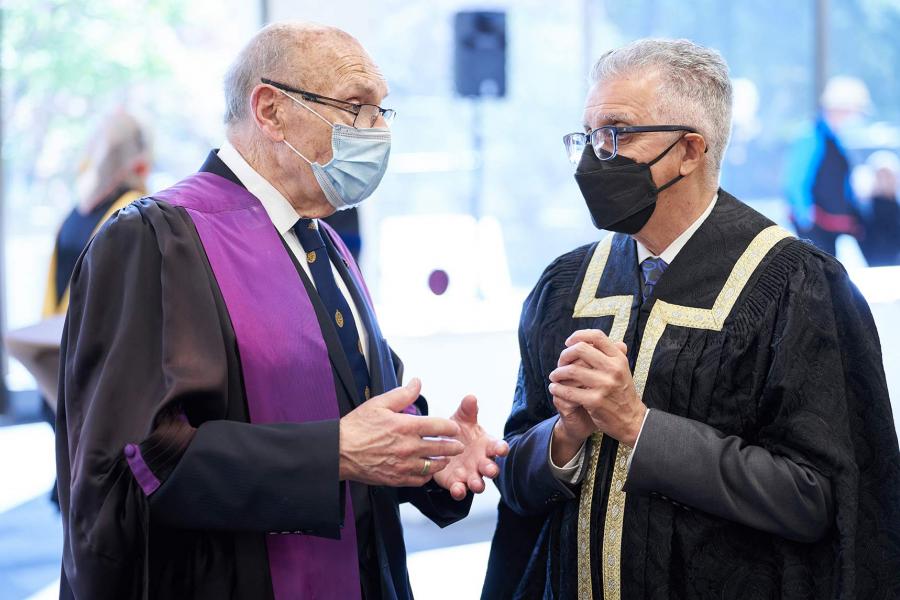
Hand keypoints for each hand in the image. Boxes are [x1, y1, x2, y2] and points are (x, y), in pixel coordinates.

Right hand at [339, 378, 463, 486]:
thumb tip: (417, 382)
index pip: (439, 426)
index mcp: (406, 426)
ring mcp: (404, 465)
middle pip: (441, 448)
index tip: (454, 428)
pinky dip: (427, 476)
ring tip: (446, 458)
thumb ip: (402, 394)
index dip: (451, 428)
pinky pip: (419, 480)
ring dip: (442, 462)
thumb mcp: (379, 404)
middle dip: (453, 446)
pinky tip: (427, 471)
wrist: (339, 452)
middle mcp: (408, 447)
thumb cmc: (356, 427)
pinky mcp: (396, 479)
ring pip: (433, 466)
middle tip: (459, 446)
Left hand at [433, 395, 509, 500]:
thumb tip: (471, 397)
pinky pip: (460, 490)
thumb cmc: (458, 431)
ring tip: (475, 484)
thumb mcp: (462, 418)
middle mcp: (481, 462)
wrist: (440, 445)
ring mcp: (470, 474)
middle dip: (491, 469)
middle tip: (490, 470)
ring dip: (478, 484)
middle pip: (491, 468)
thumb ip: (467, 409)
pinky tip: (457, 489)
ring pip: (478, 483)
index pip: (498, 447)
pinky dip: (459, 491)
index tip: (501, 448)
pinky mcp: (456, 483)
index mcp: (486, 445)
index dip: (501, 448)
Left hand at [548, 330, 645, 446]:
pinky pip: (569, 391)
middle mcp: (613, 369)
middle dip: (565, 354)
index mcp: (618, 358)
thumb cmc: (622, 393)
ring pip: (571, 370)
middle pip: (580, 349)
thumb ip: (609, 354)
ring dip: (558, 373)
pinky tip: (554, 388)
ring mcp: (604, 385)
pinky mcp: (595, 401)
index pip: (597, 336)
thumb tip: (592, 338)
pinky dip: (558, 388)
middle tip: (560, 362)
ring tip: (554, 376)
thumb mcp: (622, 369)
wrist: (631, 420)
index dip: (579, 335)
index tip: (569, 342)